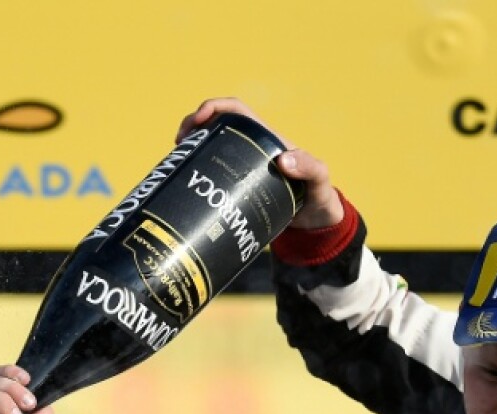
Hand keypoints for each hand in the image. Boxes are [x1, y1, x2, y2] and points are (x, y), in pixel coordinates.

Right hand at [175, 97, 343, 230]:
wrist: (316, 222)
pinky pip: (211, 174)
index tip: (198, 122)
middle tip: (179, 148)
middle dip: (191, 128)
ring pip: (209, 149)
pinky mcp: (236, 188)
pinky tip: (184, 187)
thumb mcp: (320, 181)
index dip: (213, 108)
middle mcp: (251, 149)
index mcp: (266, 138)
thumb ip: (310, 168)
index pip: (235, 111)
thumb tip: (283, 161)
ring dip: (189, 150)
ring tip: (176, 164)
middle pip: (214, 126)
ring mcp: (242, 169)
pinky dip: (194, 174)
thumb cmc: (319, 196)